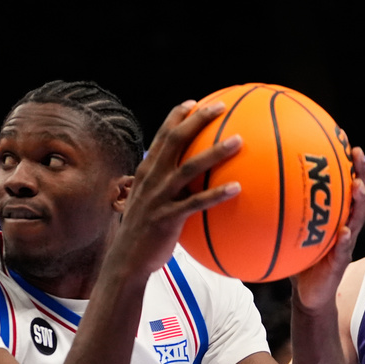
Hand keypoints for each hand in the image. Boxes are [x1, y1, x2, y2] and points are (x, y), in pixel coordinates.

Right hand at [108, 100, 241, 274]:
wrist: (126, 261)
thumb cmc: (143, 233)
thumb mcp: (148, 204)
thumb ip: (165, 189)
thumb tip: (190, 184)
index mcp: (147, 172)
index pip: (161, 136)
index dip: (176, 116)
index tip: (194, 102)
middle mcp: (152, 179)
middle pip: (175, 140)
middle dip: (197, 120)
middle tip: (220, 106)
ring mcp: (159, 197)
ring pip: (189, 167)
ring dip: (214, 152)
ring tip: (238, 140)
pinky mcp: (167, 218)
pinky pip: (196, 203)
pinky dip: (216, 194)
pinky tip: (237, 188)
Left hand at [292, 146, 364, 311]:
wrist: (308, 294)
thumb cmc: (298, 258)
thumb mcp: (290, 232)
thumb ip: (280, 212)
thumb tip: (252, 186)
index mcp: (335, 215)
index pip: (345, 183)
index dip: (347, 163)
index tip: (344, 140)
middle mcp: (344, 225)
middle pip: (359, 194)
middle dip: (360, 172)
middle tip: (356, 153)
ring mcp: (345, 243)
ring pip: (357, 218)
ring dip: (359, 202)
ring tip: (357, 187)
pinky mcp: (340, 263)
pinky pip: (343, 250)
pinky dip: (343, 240)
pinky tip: (343, 232)